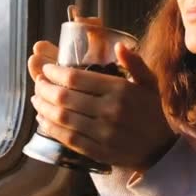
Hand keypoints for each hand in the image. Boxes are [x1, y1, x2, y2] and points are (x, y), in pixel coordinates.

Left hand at [31, 42, 176, 170]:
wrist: (159, 148)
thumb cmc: (151, 110)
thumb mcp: (149, 82)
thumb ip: (134, 62)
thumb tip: (118, 45)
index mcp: (120, 90)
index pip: (76, 78)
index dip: (55, 72)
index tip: (47, 69)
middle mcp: (110, 111)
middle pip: (64, 97)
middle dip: (44, 88)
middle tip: (38, 82)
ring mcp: (103, 133)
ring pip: (62, 118)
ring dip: (43, 107)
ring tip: (36, 99)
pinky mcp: (97, 151)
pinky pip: (67, 138)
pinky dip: (50, 128)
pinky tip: (43, 120)